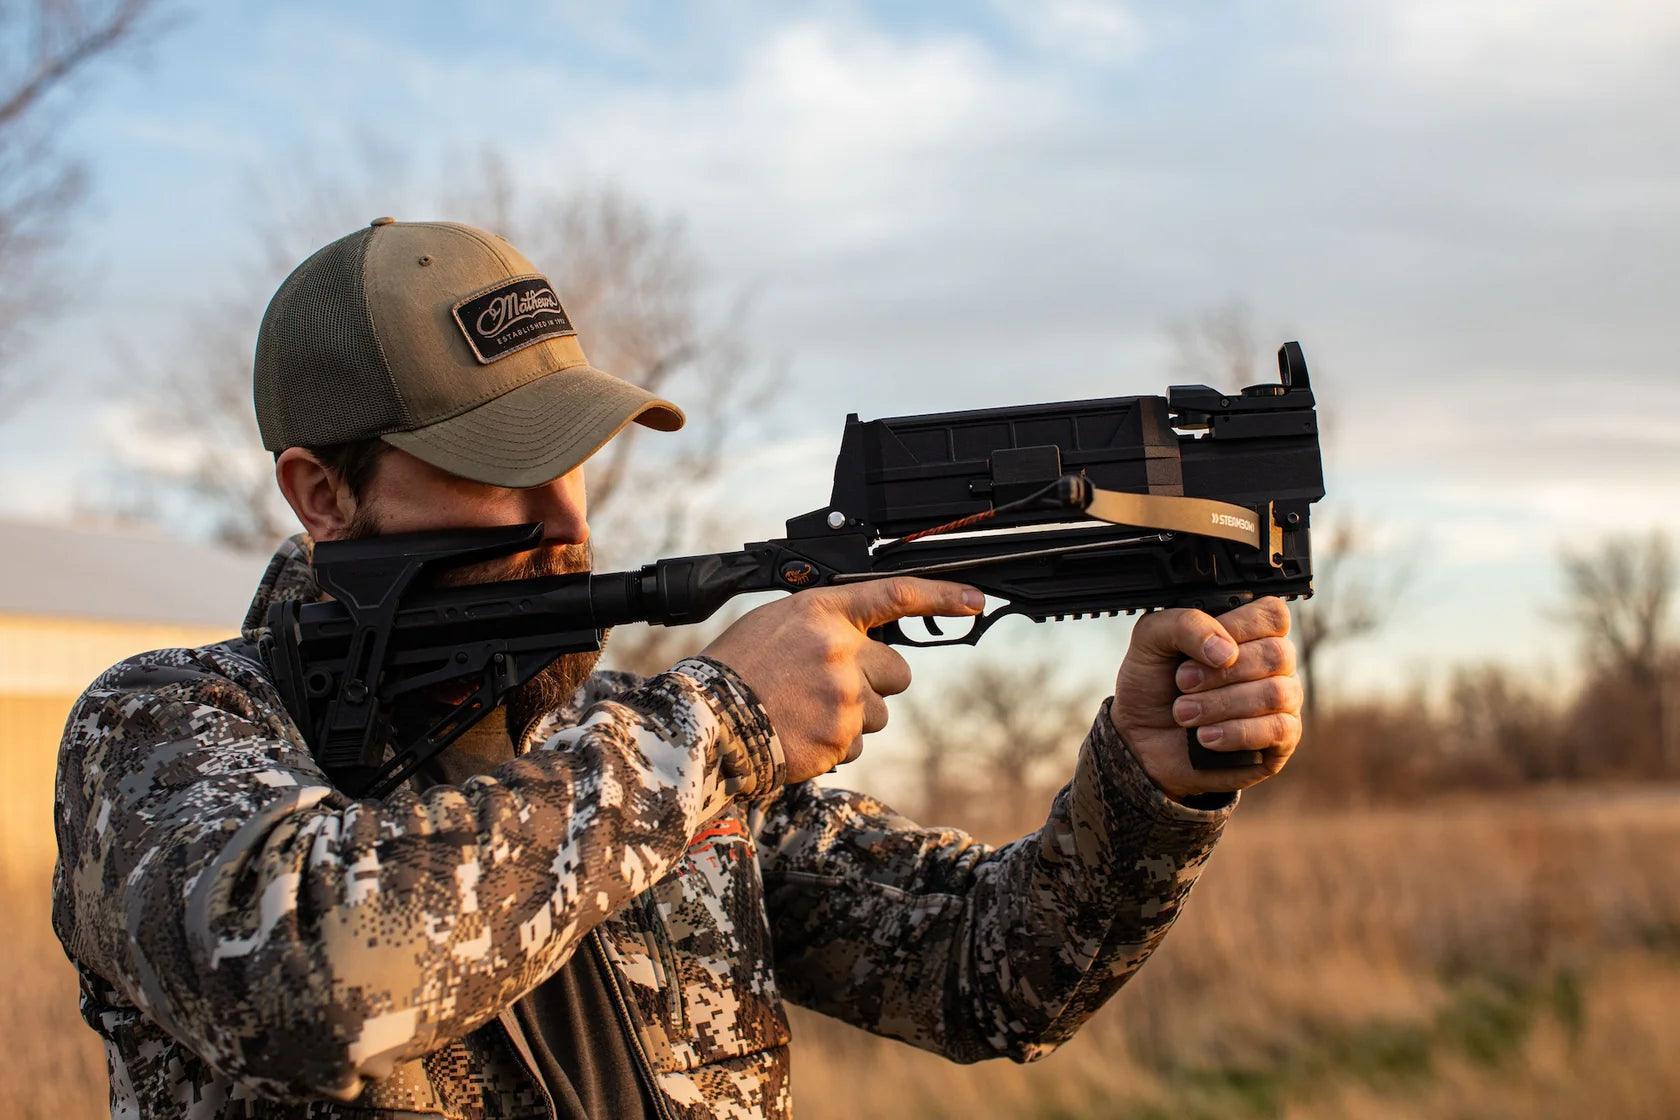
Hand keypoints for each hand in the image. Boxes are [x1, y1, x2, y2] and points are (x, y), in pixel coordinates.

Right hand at [700, 578, 983, 782]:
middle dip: (874, 683)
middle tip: (827, 689)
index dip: (942, 596)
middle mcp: (841, 650)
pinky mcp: (839, 739)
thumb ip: (827, 627)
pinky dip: (830, 744)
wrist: (706, 721)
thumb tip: (863, 643)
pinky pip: (853, 745)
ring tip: (800, 713)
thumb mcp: (780, 624)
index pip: (896, 596)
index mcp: (824, 613)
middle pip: (897, 673)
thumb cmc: (737, 669)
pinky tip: (796, 733)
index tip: (974, 601)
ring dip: (849, 717)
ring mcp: (844, 697)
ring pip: (877, 714)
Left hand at [1107, 597, 1301, 802]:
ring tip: (1184, 714)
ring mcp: (1283, 700)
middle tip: (1182, 683)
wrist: (1140, 738)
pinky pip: (1279, 730)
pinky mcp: (1282, 738)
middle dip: (1220, 673)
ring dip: (1221, 704)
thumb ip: (1185, 624)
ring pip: (1276, 693)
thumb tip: (1226, 650)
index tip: (1204, 650)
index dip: (1239, 629)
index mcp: (1248, 630)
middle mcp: (1272, 662)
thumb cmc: (1152, 684)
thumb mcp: (1151, 639)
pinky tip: (1205, 737)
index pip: (1272, 615)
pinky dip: (1235, 733)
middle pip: (1276, 655)